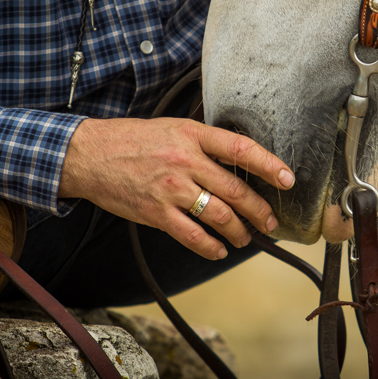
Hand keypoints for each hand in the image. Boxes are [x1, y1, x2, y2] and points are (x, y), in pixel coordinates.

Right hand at [58, 117, 294, 259]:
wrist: (90, 155)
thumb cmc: (134, 140)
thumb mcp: (173, 127)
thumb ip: (204, 142)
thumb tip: (239, 158)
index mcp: (192, 135)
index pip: (240, 149)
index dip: (269, 165)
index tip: (288, 178)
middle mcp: (185, 161)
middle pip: (235, 189)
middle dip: (259, 210)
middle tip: (270, 222)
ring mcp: (171, 189)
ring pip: (218, 215)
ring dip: (239, 231)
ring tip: (246, 238)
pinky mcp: (156, 212)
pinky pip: (192, 236)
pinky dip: (210, 247)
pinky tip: (219, 250)